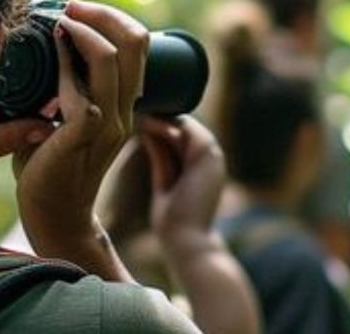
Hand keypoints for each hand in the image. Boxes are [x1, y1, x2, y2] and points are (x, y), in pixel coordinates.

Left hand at [14, 0, 148, 274]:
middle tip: (71, 7)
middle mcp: (123, 109)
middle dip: (102, 15)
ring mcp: (107, 124)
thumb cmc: (50, 162)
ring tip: (60, 23)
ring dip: (83, 34)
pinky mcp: (82, 138)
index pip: (138, 45)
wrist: (54, 213)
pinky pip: (80, 95)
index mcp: (124, 102)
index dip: (112, 18)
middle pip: (134, 43)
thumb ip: (64, 86)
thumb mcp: (65, 117)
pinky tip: (50, 63)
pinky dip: (64, 72)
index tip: (78, 10)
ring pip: (111, 62)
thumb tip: (45, 48)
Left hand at [140, 115, 225, 255]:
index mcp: (203, 166)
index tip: (139, 117)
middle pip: (186, 125)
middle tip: (137, 108)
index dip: (163, 125)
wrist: (186, 240)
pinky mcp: (206, 154)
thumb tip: (148, 132)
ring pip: (187, 123)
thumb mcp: (164, 180)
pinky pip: (187, 128)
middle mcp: (210, 158)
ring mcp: (211, 155)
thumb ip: (161, 156)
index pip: (184, 135)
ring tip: (140, 111)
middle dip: (162, 116)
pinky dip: (166, 123)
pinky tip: (146, 122)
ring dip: (163, 117)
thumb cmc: (174, 220)